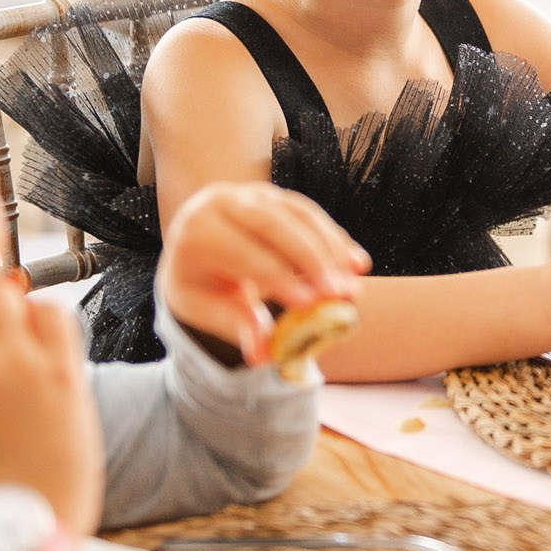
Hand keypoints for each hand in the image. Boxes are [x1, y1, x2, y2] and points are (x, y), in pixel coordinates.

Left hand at [159, 181, 370, 365]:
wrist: (193, 242)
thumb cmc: (198, 280)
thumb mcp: (202, 305)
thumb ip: (234, 323)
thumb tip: (262, 356)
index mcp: (198, 229)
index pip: (242, 252)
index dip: (278, 277)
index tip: (310, 303)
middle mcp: (226, 201)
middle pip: (275, 226)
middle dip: (313, 260)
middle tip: (341, 293)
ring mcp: (256, 194)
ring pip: (301, 215)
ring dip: (332, 250)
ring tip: (353, 284)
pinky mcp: (280, 197)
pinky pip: (312, 215)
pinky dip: (336, 239)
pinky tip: (357, 264)